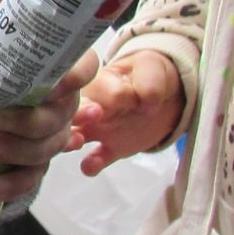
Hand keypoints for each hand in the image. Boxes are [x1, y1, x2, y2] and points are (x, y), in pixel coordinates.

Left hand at [0, 48, 97, 202]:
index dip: (76, 76)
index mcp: (52, 69)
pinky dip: (13, 184)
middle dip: (29, 122)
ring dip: (17, 151)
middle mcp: (60, 102)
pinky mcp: (35, 162)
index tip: (50, 87)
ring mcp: (51, 134)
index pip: (84, 66)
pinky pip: (33, 177)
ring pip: (48, 147)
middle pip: (61, 115)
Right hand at [71, 48, 181, 173]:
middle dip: (76, 115)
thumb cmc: (151, 75)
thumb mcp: (153, 69)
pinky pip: (96, 159)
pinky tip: (92, 166)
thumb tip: (146, 101)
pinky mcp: (111, 148)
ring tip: (77, 142)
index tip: (124, 96)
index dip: (112, 94)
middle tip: (93, 116)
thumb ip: (148, 82)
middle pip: (72, 111)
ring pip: (73, 135)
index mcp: (101, 81)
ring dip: (69, 140)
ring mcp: (99, 129)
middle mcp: (92, 105)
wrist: (164, 96)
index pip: (98, 89)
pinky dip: (90, 165)